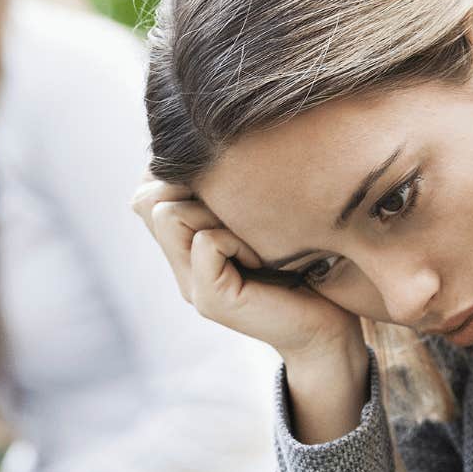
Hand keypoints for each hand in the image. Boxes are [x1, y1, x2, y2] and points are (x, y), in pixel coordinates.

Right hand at [131, 174, 360, 362]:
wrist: (327, 324)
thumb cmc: (302, 261)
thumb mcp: (255, 215)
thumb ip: (224, 192)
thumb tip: (205, 147)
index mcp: (183, 244)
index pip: (145, 191)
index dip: (179, 176)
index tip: (231, 195)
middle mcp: (178, 265)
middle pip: (147, 198)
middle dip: (194, 190)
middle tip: (242, 217)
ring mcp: (190, 286)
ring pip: (168, 214)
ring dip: (214, 213)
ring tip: (251, 238)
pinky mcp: (210, 301)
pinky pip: (205, 241)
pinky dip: (236, 239)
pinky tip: (260, 257)